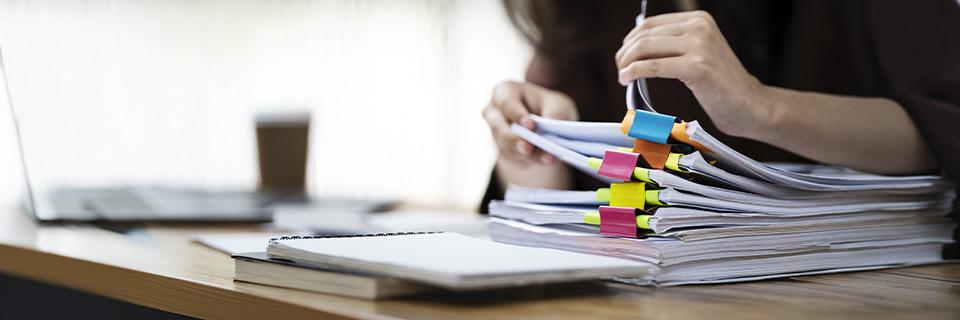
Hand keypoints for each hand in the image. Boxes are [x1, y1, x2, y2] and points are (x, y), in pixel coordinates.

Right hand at [482, 81, 578, 165]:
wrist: (547, 128)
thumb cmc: (550, 108)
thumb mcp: (558, 105)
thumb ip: (555, 112)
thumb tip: (550, 123)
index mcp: (505, 92)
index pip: (507, 103)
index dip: (517, 114)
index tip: (530, 125)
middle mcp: (493, 112)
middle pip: (500, 129)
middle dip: (516, 140)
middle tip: (530, 148)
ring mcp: (495, 133)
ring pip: (507, 147)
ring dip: (528, 155)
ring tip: (549, 158)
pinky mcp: (502, 151)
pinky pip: (513, 158)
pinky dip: (530, 161)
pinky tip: (546, 160)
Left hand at [614, 10, 769, 136]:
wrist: (750, 105)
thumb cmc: (721, 85)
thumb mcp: (700, 52)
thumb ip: (674, 45)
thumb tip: (634, 46)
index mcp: (699, 19)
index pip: (650, 24)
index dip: (630, 41)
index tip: (624, 57)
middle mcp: (699, 27)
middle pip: (644, 35)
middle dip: (625, 53)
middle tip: (620, 69)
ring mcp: (699, 45)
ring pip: (645, 48)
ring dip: (626, 63)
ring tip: (623, 77)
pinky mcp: (696, 66)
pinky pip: (652, 66)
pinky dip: (634, 72)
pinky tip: (628, 80)